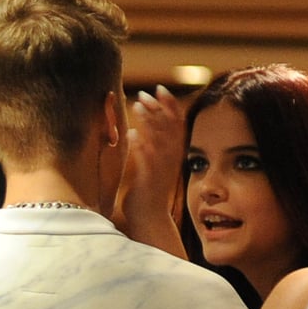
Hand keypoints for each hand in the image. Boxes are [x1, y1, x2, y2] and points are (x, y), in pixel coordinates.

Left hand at [113, 85, 187, 257]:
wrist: (149, 220)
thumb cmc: (147, 194)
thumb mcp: (150, 167)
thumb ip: (146, 149)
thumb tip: (133, 132)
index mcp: (172, 155)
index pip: (176, 124)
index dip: (170, 105)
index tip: (160, 88)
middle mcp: (169, 160)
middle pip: (169, 127)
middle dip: (158, 108)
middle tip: (146, 93)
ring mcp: (160, 169)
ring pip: (158, 140)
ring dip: (150, 121)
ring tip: (138, 105)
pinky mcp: (149, 180)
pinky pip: (146, 159)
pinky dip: (140, 145)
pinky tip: (131, 133)